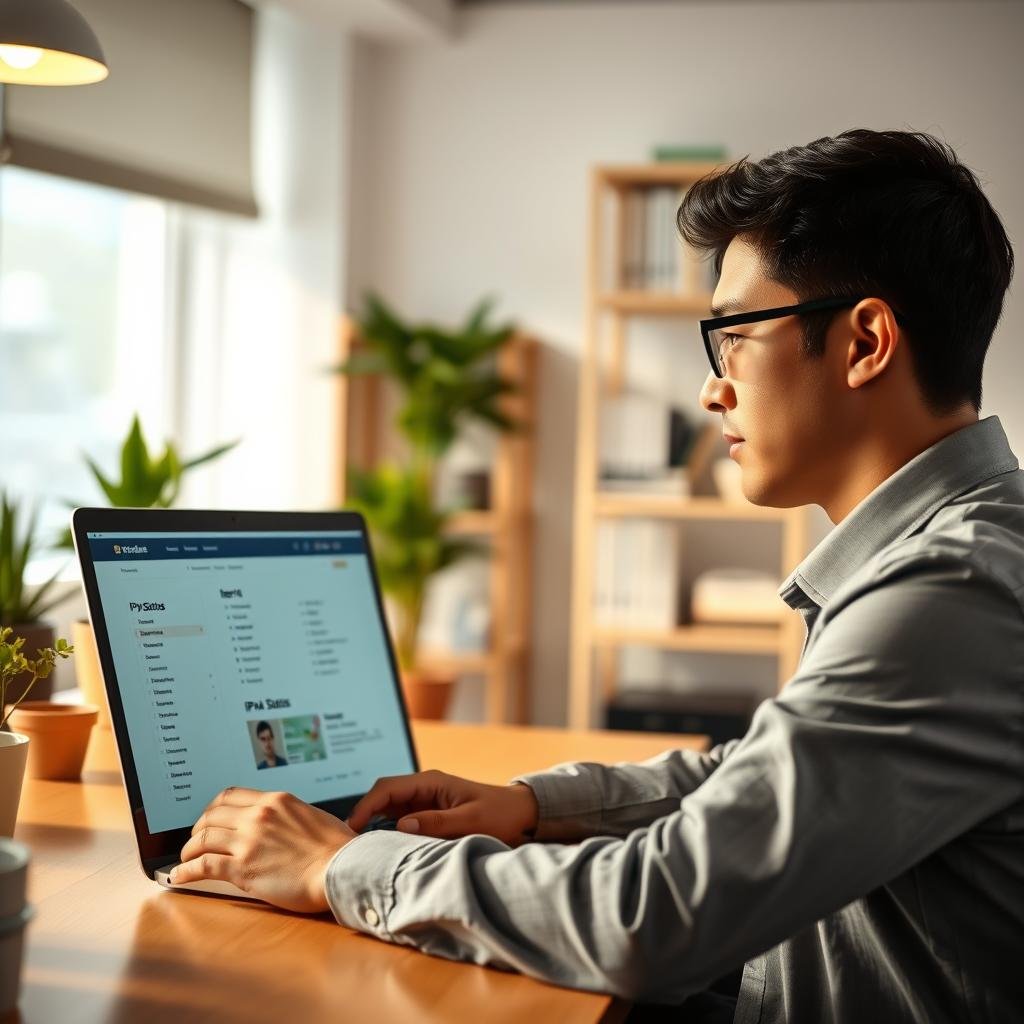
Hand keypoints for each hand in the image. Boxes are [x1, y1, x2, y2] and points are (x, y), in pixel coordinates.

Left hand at [170, 787, 356, 912]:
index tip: (210, 819)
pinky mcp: (243, 868)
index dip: (214, 808)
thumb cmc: (337, 848)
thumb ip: (290, 817)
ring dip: (189, 849)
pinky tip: (180, 876)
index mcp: (276, 801)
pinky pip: (203, 865)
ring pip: (203, 838)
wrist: (342, 868)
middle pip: (211, 815)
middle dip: (198, 828)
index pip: (230, 795)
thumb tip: (284, 825)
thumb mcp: (313, 816)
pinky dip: (186, 870)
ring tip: (186, 858)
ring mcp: (249, 841)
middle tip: (196, 840)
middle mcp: (258, 816)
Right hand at [347, 769, 538, 846]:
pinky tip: (381, 848)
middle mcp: (423, 788)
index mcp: (430, 782)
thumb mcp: (470, 821)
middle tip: (348, 842)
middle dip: (363, 815)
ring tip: (360, 848)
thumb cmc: (499, 815)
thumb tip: (401, 825)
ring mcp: (424, 800)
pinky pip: (400, 819)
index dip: (365, 806)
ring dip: (374, 824)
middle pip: (382, 796)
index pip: (387, 788)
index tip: (351, 828)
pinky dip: (387, 831)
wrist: (520, 814)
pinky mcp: (428, 814)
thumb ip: (436, 822)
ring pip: (388, 809)